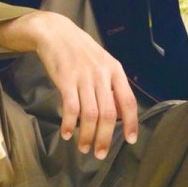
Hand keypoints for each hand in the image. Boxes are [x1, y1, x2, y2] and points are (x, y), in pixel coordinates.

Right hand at [32, 12, 137, 157]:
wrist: (56, 32)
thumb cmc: (81, 51)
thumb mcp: (103, 62)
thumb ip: (112, 86)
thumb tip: (120, 114)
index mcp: (115, 70)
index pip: (128, 101)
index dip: (131, 123)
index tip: (130, 140)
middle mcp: (102, 74)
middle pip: (108, 113)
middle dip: (105, 138)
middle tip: (100, 154)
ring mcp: (84, 76)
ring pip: (90, 114)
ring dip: (87, 135)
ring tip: (84, 148)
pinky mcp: (65, 79)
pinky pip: (71, 107)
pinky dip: (69, 124)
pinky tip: (67, 134)